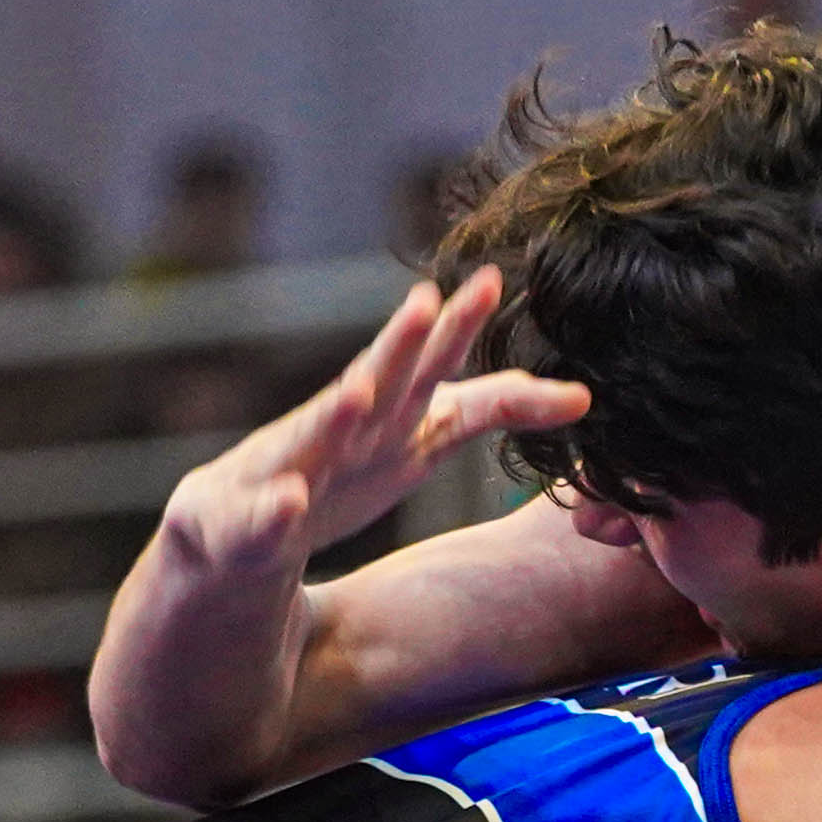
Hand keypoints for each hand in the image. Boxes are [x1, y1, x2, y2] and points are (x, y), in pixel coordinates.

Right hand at [146, 269, 589, 589]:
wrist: (238, 540)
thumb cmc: (340, 474)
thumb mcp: (421, 440)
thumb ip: (487, 411)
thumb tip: (582, 396)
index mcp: (383, 413)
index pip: (429, 366)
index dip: (458, 330)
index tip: (491, 280)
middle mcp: (337, 430)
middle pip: (374, 382)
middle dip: (400, 343)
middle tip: (428, 301)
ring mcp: (289, 471)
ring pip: (314, 439)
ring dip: (336, 414)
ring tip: (360, 390)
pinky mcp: (249, 522)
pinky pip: (266, 520)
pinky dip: (276, 510)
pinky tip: (289, 501)